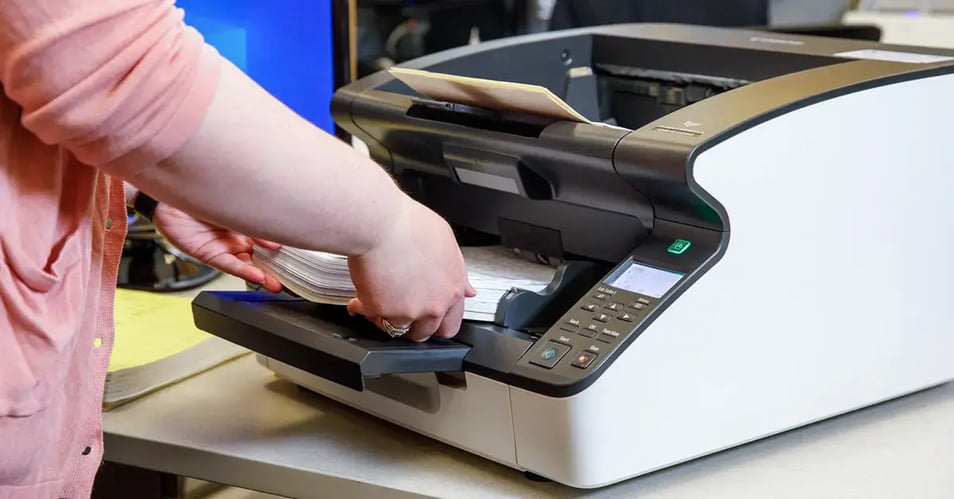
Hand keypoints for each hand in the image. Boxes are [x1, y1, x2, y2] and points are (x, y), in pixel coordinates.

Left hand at [151, 203, 283, 292]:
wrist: (171, 191)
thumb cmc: (201, 191)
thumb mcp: (236, 206)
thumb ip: (254, 226)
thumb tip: (275, 242)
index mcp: (243, 222)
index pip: (266, 238)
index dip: (280, 248)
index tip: (296, 254)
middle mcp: (235, 236)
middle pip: (258, 255)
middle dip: (274, 267)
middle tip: (290, 276)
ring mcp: (223, 246)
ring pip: (246, 263)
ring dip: (262, 275)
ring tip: (276, 283)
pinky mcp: (209, 254)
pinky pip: (229, 265)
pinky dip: (244, 271)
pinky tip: (258, 276)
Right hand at [346, 198, 475, 341]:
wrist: (380, 223)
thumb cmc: (410, 225)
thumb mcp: (446, 243)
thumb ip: (457, 273)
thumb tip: (467, 290)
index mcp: (452, 289)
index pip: (450, 324)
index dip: (437, 323)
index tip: (427, 319)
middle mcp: (433, 305)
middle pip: (423, 333)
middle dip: (411, 325)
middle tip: (399, 310)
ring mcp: (408, 311)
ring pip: (396, 329)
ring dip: (386, 318)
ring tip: (377, 298)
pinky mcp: (381, 311)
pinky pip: (370, 317)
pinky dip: (362, 307)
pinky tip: (359, 296)